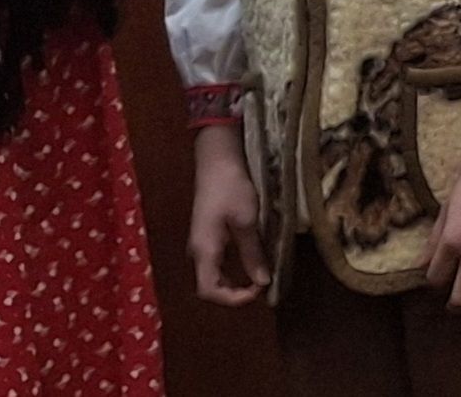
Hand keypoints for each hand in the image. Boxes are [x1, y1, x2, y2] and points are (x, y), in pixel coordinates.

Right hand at [185, 126, 269, 305]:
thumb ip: (253, 253)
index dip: (232, 299)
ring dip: (233, 282)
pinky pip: (215, 263)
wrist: (216, 160)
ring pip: (212, 275)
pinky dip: (231, 270)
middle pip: (209, 286)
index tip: (258, 292)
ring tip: (257, 278)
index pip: (209, 290)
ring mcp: (200, 243)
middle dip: (234, 293)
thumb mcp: (247, 221)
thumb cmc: (231, 188)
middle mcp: (197, 251)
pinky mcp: (206, 235)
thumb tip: (263, 282)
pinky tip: (248, 263)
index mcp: (204, 250)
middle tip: (260, 287)